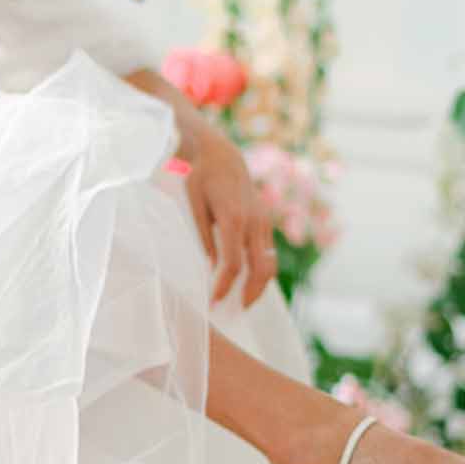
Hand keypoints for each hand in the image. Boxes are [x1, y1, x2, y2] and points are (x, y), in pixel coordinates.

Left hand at [181, 124, 277, 307]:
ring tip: (245, 300)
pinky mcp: (266, 220)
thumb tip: (212, 268)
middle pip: (260, 269)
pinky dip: (262, 269)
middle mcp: (254, 222)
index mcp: (233, 219)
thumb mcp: (194, 206)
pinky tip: (251, 280)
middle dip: (250, 293)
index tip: (214, 301)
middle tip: (236, 309)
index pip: (233, 264)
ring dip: (260, 285)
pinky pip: (269, 251)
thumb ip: (205, 238)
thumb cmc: (201, 178)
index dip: (224, 287)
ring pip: (270, 262)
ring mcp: (264, 221)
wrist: (223, 154)